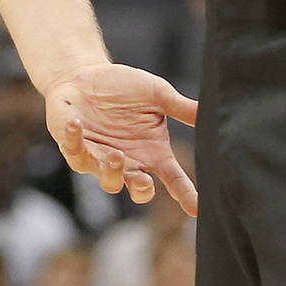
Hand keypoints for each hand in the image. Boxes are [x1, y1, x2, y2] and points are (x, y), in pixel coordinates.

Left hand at [45, 61, 198, 214]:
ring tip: (115, 155)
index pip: (173, 179)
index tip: (196, 208)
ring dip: (112, 171)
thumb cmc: (123, 88)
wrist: (85, 76)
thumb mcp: (157, 94)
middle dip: (141, 189)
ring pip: (107, 180)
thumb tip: (211, 111)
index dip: (185, 194)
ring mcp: (100, 159)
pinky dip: (75, 139)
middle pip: (139, 189)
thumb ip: (181, 107)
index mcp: (152, 153)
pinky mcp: (75, 147)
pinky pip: (74, 151)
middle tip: (144, 181)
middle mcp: (128, 162)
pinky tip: (77, 125)